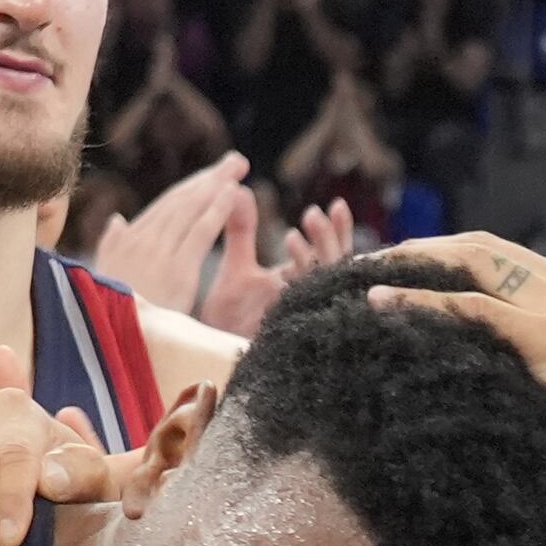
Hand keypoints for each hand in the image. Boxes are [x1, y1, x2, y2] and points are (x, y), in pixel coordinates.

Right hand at [90, 152, 252, 315]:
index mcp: (127, 242)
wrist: (107, 345)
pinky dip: (217, 209)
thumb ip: (113, 247)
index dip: (191, 189)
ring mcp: (159, 253)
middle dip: (209, 179)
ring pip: (191, 209)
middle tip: (235, 161)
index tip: (211, 176)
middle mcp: (142, 240)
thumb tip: (118, 220)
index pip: (164, 208)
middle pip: (180, 201)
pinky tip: (234, 192)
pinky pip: (200, 231)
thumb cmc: (109, 317)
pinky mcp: (176, 270)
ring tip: (238, 167)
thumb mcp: (107, 279)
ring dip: (216, 185)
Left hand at [204, 194, 358, 337]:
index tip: (337, 204)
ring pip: (323, 287)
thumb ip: (240, 231)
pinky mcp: (289, 338)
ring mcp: (302, 319)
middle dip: (328, 241)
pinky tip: (285, 272)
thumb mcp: (235, 267)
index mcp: (302, 282)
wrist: (208, 356)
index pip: (331, 253)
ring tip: (297, 232)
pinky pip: (302, 313)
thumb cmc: (227, 318)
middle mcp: (309, 300)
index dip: (337, 231)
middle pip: (334, 268)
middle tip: (313, 214)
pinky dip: (295, 289)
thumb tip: (239, 189)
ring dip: (314, 258)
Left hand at [368, 236, 545, 510]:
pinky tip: (379, 304)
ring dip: (413, 265)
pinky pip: (477, 311)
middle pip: (487, 249)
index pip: (513, 259)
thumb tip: (522, 371)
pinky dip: (422, 301)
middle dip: (424, 250)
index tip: (412, 272)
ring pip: (477, 265)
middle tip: (370, 264)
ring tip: (361, 277)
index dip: (454, 258)